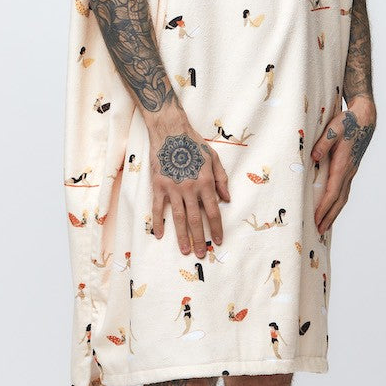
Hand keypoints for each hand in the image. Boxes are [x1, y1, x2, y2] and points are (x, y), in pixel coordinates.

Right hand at [149, 115, 229, 257]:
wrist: (170, 132)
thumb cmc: (193, 144)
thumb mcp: (213, 158)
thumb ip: (221, 179)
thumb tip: (227, 199)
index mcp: (205, 182)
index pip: (213, 211)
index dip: (216, 228)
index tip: (218, 241)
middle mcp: (190, 188)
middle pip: (195, 219)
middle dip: (200, 239)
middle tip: (200, 254)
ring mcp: (172, 188)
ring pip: (178, 218)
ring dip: (182, 236)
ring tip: (185, 250)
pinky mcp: (158, 186)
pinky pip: (157, 208)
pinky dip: (158, 222)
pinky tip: (160, 235)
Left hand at [310, 97, 376, 234]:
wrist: (365, 117)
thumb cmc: (348, 121)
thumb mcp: (334, 128)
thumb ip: (323, 143)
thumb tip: (314, 158)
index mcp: (344, 164)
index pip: (333, 191)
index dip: (324, 207)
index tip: (316, 219)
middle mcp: (349, 171)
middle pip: (339, 200)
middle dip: (329, 216)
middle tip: (319, 231)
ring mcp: (351, 171)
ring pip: (343, 197)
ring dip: (334, 213)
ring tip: (324, 226)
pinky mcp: (351, 169)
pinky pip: (344, 190)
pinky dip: (337, 203)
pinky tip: (332, 208)